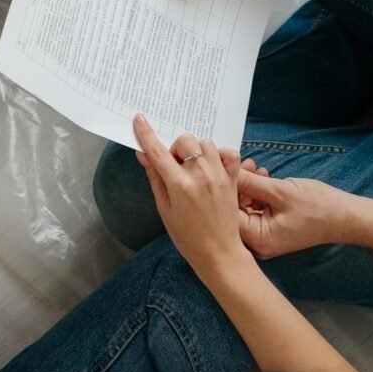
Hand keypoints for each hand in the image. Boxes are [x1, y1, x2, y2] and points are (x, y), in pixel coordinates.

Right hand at [133, 115, 250, 265]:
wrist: (218, 252)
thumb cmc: (186, 236)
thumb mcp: (164, 208)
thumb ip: (155, 178)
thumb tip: (143, 154)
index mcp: (179, 185)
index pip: (158, 152)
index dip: (146, 133)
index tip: (139, 119)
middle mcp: (200, 175)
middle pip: (185, 140)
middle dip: (177, 148)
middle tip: (176, 166)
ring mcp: (219, 175)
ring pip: (206, 143)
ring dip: (197, 150)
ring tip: (195, 168)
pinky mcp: (233, 178)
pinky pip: (228, 152)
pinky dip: (219, 155)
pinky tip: (212, 166)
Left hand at [235, 171, 349, 257]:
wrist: (345, 217)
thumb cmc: (318, 207)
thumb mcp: (279, 191)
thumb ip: (249, 182)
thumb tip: (224, 170)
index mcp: (258, 239)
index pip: (228, 213)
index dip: (224, 189)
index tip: (223, 167)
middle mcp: (257, 243)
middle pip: (234, 211)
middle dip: (236, 185)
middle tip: (240, 162)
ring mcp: (264, 237)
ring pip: (244, 207)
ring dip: (247, 186)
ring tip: (253, 166)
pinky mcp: (270, 229)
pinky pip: (255, 209)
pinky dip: (256, 193)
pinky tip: (261, 176)